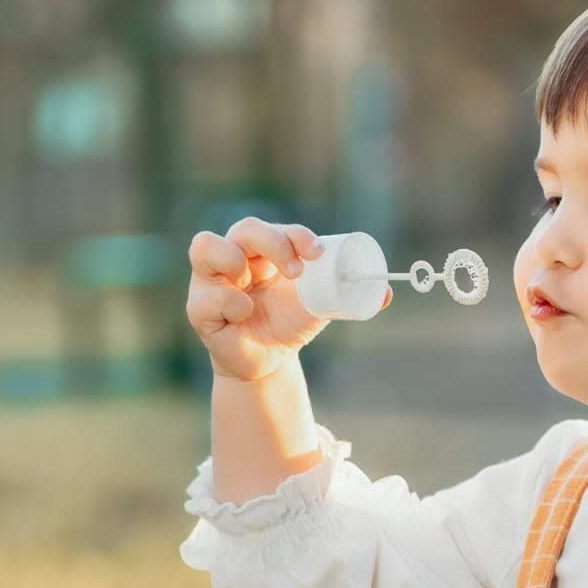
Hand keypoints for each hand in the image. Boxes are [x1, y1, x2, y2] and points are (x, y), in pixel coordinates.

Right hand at [186, 218, 390, 382]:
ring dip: (234, 262)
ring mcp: (210, 279)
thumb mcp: (321, 306)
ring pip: (205, 246)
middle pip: (244, 228)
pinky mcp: (198, 308)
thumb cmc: (289, 321)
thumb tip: (389, 294)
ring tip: (253, 287)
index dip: (296, 234)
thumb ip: (349, 296)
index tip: (318, 252)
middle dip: (273, 243)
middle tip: (297, 271)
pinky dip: (229, 304)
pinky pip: (205, 297)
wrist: (269, 360)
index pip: (274, 227)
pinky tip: (243, 314)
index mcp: (262, 248)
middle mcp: (233, 255)